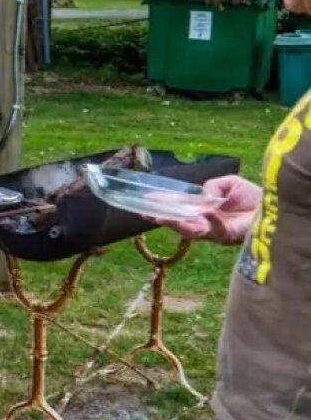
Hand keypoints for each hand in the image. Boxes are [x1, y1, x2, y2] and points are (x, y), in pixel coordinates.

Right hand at [146, 174, 260, 244]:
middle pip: (179, 224)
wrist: (276, 206)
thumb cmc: (253, 196)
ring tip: (162, 218)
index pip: (178, 208)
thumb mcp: (229, 183)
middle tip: (146, 214)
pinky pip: (217, 229)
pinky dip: (211, 220)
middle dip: (162, 219)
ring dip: (177, 224)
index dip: (162, 205)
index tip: (145, 201)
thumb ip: (212, 186)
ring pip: (192, 231)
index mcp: (203, 211)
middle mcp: (206, 223)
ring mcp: (216, 231)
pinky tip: (206, 212)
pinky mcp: (230, 236)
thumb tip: (202, 195)